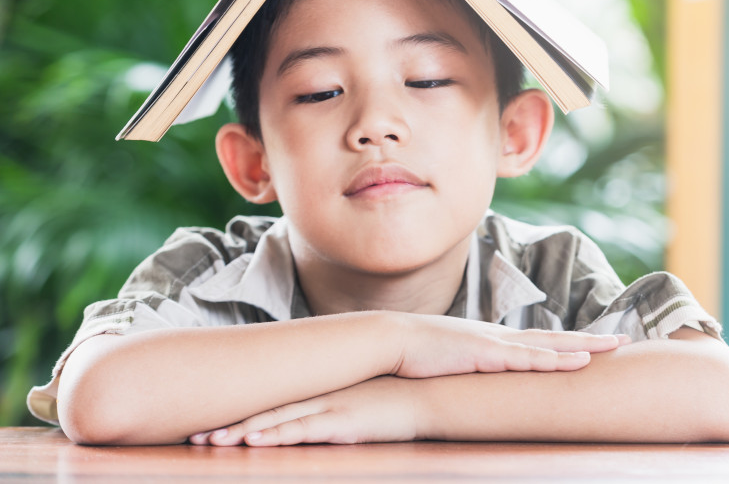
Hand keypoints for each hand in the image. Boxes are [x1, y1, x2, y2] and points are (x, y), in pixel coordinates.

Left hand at [191, 376, 413, 446]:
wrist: (431, 393)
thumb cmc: (401, 401)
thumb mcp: (364, 402)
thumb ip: (342, 408)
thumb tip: (326, 422)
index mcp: (322, 391)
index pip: (274, 402)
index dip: (241, 412)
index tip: (211, 422)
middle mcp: (319, 396)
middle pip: (264, 410)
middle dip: (228, 424)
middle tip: (193, 435)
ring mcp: (329, 408)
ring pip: (275, 421)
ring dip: (240, 432)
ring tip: (209, 441)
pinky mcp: (342, 423)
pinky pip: (303, 431)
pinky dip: (275, 436)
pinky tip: (252, 441)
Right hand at [391, 314, 630, 377]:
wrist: (392, 340)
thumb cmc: (416, 355)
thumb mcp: (451, 362)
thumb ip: (469, 370)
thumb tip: (477, 382)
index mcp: (494, 340)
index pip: (540, 341)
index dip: (570, 344)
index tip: (597, 345)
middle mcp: (501, 337)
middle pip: (556, 339)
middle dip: (593, 340)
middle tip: (626, 340)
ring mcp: (495, 343)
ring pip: (550, 346)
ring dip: (585, 347)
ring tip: (615, 347)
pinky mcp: (486, 353)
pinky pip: (528, 359)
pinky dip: (555, 361)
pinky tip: (578, 362)